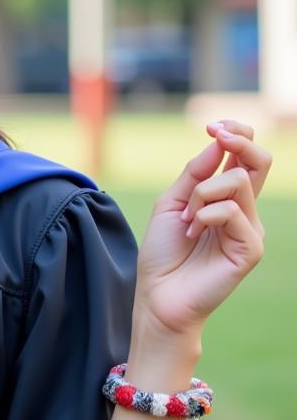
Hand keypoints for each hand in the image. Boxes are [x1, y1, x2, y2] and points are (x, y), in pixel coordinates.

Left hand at [135, 119, 270, 339]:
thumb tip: (217, 142)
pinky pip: (231, 211)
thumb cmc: (164, 250)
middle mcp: (244, 210)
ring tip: (187, 220)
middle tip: (216, 135)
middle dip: (240, 140)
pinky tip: (192, 234)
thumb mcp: (172, 202)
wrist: (158, 292)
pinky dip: (204, 215)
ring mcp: (250, 228)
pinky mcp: (251, 248)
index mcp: (226, 197)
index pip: (246, 156)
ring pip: (238, 182)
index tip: (212, 126)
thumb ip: (194, 174)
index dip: (237, 134)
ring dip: (202, 193)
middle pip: (260, 161)